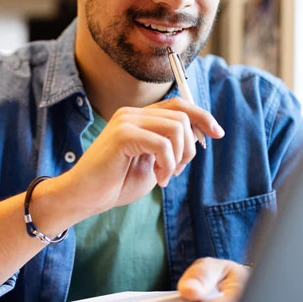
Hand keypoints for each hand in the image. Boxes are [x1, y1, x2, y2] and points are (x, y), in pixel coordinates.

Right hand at [63, 98, 223, 218]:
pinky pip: (162, 143)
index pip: (179, 105)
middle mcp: (132, 113)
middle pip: (182, 116)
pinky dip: (167, 164)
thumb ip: (170, 147)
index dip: (203, 116)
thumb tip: (198, 135)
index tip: (217, 134)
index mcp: (139, 117)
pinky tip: (158, 178)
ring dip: (178, 157)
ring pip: (176, 128)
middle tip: (175, 171)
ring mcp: (126, 121)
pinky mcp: (122, 135)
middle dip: (189, 148)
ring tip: (165, 176)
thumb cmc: (115, 183)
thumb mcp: (152, 163)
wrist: (85, 197)